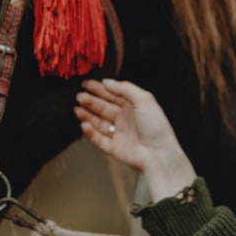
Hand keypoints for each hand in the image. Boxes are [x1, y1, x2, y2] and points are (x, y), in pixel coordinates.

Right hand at [75, 79, 196, 201]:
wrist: (159, 153)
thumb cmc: (155, 125)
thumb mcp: (144, 99)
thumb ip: (125, 88)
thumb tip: (107, 82)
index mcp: (133, 106)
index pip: (112, 95)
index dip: (99, 89)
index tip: (86, 84)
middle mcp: (125, 118)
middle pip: (103, 108)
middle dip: (91, 101)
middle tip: (79, 96)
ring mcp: (119, 133)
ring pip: (99, 123)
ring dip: (87, 116)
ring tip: (77, 110)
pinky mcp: (114, 148)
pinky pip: (99, 139)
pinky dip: (90, 133)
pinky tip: (84, 125)